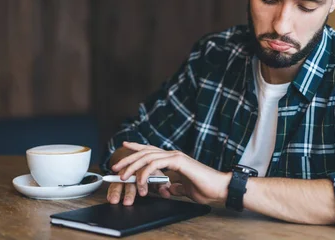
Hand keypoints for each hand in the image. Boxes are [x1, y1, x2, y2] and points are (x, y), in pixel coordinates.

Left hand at [112, 141, 230, 204]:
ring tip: (123, 177)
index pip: (151, 150)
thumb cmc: (205, 188)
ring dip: (133, 166)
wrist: (219, 188)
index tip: (125, 146)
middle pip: (145, 152)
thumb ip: (174, 187)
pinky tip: (141, 182)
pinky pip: (155, 164)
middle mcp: (173, 154)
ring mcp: (175, 156)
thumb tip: (166, 189)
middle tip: (115, 166)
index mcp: (174, 159)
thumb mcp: (184, 189)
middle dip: (128, 158)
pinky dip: (145, 173)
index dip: (137, 147)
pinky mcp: (178, 161)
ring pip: (147, 156)